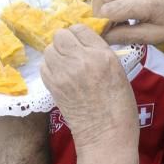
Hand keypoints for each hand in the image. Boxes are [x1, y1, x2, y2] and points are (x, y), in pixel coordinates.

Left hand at [40, 25, 138, 149]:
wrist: (106, 135)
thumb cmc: (119, 107)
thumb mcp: (118, 72)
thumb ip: (100, 54)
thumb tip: (84, 44)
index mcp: (103, 55)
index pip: (81, 28)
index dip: (80, 36)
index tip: (82, 44)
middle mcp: (82, 60)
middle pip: (60, 35)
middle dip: (65, 42)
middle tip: (72, 54)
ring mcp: (64, 73)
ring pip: (48, 49)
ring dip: (55, 55)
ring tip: (66, 67)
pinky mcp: (53, 86)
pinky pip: (44, 66)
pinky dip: (50, 68)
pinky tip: (61, 77)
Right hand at [94, 0, 163, 46]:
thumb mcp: (151, 38)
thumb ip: (124, 36)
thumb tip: (101, 36)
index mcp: (143, 3)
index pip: (105, 11)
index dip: (100, 24)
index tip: (104, 35)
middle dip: (97, 11)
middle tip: (108, 26)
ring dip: (105, 5)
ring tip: (118, 22)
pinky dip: (116, 1)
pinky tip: (128, 14)